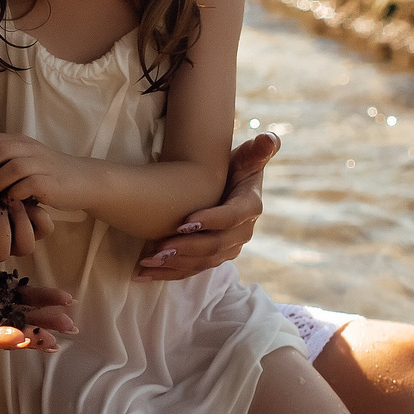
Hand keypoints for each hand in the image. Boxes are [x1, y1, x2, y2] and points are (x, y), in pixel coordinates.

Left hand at [0, 132, 78, 212]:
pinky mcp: (50, 182)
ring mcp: (40, 164)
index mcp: (17, 141)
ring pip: (10, 167)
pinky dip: (13, 194)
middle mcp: (28, 148)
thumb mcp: (22, 162)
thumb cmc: (46, 176)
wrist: (83, 180)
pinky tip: (9, 201)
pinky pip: (27, 185)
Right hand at [0, 270, 75, 370]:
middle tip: (59, 332)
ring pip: (21, 313)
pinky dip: (39, 294)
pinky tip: (63, 297)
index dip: (2, 339)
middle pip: (12, 331)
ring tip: (69, 316)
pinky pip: (19, 293)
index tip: (21, 337)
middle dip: (35, 332)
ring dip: (45, 315)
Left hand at [135, 129, 276, 281]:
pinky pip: (191, 269)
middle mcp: (242, 232)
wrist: (227, 186)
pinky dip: (168, 273)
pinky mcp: (212, 258)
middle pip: (215, 245)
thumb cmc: (236, 167)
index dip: (212, 221)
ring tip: (148, 261)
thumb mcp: (248, 156)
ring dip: (174, 264)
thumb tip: (269, 139)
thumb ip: (259, 149)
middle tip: (161, 247)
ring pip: (202, 261)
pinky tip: (144, 273)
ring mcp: (227, 248)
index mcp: (250, 207)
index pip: (233, 217)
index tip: (185, 222)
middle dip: (187, 249)